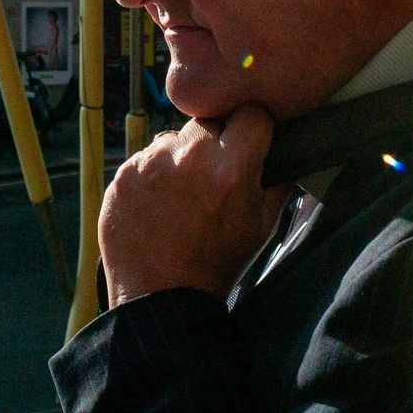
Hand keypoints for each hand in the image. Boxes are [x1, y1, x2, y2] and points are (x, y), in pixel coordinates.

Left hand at [99, 106, 291, 306]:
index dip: (253, 131)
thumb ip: (278, 180)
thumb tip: (289, 150)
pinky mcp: (123, 176)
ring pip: (173, 140)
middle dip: (214, 145)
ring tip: (181, 197)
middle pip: (209, 123)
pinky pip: (143, 160)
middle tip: (212, 178)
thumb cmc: (217, 263)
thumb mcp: (264, 225)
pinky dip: (152, 176)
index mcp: (230, 168)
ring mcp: (149, 164)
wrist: (162, 298)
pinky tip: (157, 206)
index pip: (251, 114)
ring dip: (180, 159)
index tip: (249, 145)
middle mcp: (188, 158)